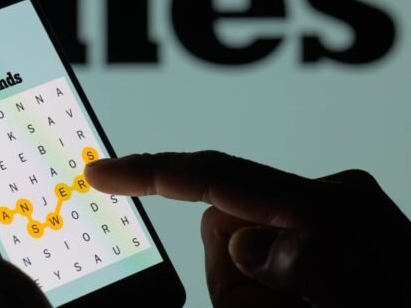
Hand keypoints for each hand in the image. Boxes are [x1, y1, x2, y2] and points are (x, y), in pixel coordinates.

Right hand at [85, 151, 410, 307]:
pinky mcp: (304, 247)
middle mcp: (319, 202)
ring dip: (253, 301)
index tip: (98, 173)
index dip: (151, 172)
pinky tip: (299, 305)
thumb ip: (316, 270)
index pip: (219, 175)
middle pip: (221, 224)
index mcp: (332, 205)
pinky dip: (261, 301)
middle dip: (237, 286)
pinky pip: (248, 271)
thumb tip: (248, 241)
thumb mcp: (368, 306)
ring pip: (230, 256)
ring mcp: (312, 224)